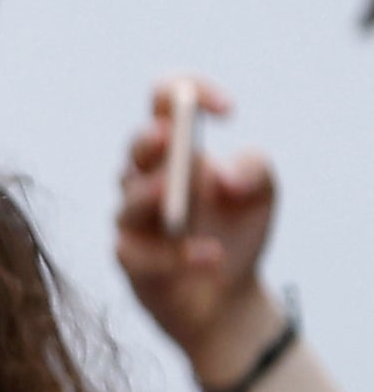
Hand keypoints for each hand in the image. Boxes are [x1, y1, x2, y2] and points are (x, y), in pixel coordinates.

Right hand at [116, 79, 284, 385]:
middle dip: (153, 140)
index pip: (165, 102)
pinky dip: (176, 256)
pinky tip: (209, 255)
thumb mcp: (263, 196)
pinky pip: (140, 255)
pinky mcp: (131, 262)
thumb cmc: (235, 234)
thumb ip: (256, 170)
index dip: (187, 92)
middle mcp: (146, 178)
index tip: (226, 111)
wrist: (227, 299)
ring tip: (176, 193)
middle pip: (137, 148)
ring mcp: (133, 221)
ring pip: (130, 200)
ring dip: (152, 194)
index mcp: (176, 150)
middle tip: (171, 136)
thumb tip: (226, 177)